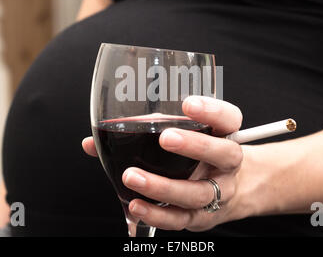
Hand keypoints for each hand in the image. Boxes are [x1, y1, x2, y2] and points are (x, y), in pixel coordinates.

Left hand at [82, 96, 243, 231]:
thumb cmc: (197, 156)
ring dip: (164, 186)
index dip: (212, 111)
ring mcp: (217, 192)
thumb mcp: (180, 135)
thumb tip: (93, 142)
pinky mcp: (202, 216)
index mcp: (224, 136)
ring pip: (198, 192)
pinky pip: (182, 218)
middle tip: (167, 138)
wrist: (228, 190)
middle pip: (222, 153)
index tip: (188, 104)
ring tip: (133, 176)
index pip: (229, 119)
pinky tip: (137, 206)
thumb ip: (143, 131)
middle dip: (195, 145)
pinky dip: (158, 214)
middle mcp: (226, 164)